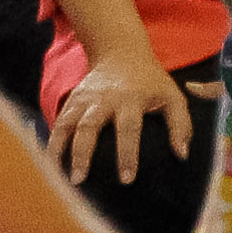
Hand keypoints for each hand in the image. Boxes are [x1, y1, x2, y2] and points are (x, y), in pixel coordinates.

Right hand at [53, 42, 217, 188]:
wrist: (120, 52)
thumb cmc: (151, 81)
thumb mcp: (172, 96)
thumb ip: (181, 125)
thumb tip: (182, 155)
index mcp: (130, 98)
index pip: (128, 128)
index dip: (127, 154)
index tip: (126, 179)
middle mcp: (104, 98)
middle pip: (89, 126)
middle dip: (82, 154)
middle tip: (79, 181)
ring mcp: (84, 98)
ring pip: (67, 123)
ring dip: (59, 148)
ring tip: (57, 177)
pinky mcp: (72, 100)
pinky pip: (59, 121)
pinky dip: (52, 141)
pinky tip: (49, 164)